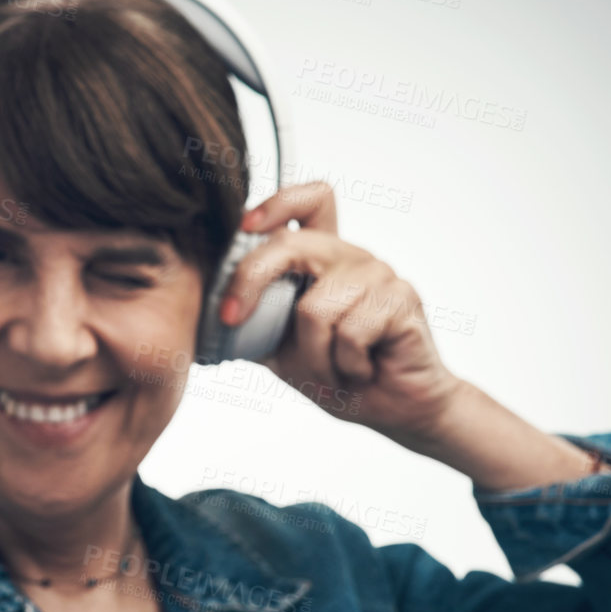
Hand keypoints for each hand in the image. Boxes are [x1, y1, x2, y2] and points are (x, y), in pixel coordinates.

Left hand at [218, 181, 462, 451]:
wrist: (394, 409)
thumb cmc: (342, 376)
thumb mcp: (282, 351)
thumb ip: (253, 326)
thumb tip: (208, 317)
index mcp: (324, 259)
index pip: (310, 202)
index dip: (277, 204)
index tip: (246, 226)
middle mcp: (351, 257)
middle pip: (295, 243)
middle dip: (252, 280)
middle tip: (232, 318)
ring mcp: (380, 274)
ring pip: (316, 308)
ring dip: (315, 357)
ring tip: (335, 369)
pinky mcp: (402, 299)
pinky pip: (349, 333)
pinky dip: (345, 366)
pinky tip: (363, 370)